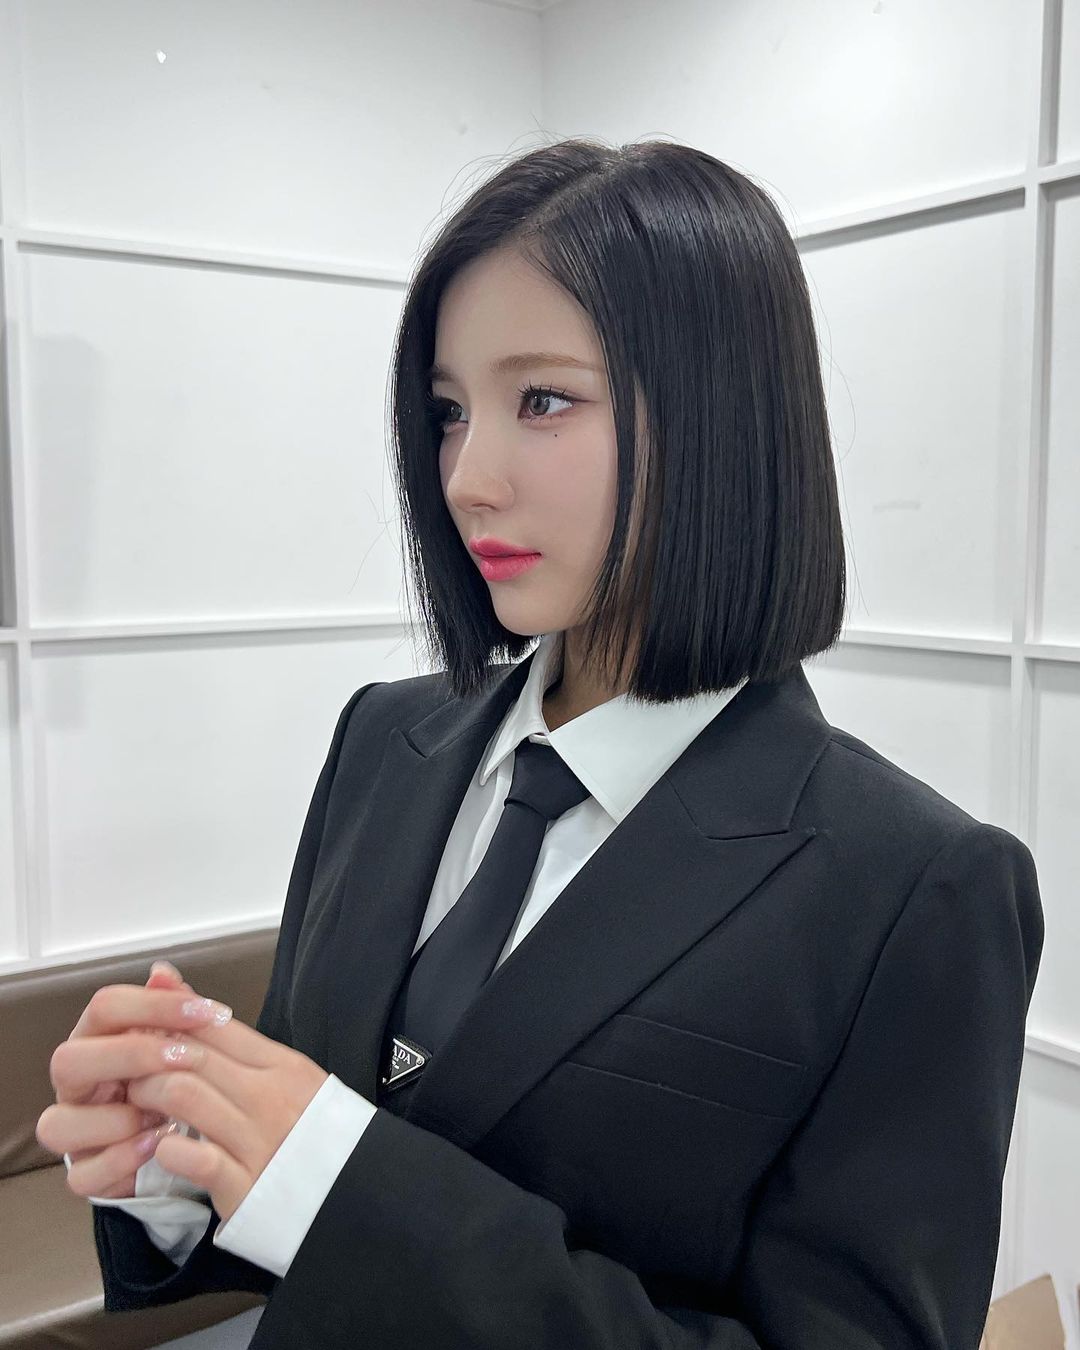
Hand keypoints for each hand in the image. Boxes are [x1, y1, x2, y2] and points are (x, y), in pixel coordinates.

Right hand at [38, 960, 197, 1198]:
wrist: (179, 1140)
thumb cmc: (171, 1082)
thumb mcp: (178, 1044)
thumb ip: (171, 1009)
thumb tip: (163, 972)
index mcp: (98, 1041)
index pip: (104, 1007)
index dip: (153, 1004)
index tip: (204, 1011)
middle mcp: (77, 1084)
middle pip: (68, 1059)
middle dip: (130, 1055)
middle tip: (184, 1058)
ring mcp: (75, 1131)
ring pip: (59, 1123)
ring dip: (119, 1118)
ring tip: (167, 1114)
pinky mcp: (86, 1172)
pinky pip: (84, 1173)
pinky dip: (123, 1158)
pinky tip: (158, 1141)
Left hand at [124, 994, 328, 1223]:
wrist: (359, 1197)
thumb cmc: (315, 1135)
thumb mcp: (289, 1079)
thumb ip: (237, 1046)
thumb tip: (185, 994)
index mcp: (286, 1066)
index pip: (217, 1025)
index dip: (170, 1020)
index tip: (142, 1027)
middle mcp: (272, 1096)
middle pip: (195, 1053)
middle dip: (149, 1055)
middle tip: (125, 1065)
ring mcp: (258, 1141)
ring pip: (185, 1094)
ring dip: (148, 1095)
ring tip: (137, 1104)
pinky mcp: (246, 1188)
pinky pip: (194, 1158)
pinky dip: (168, 1148)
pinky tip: (161, 1147)